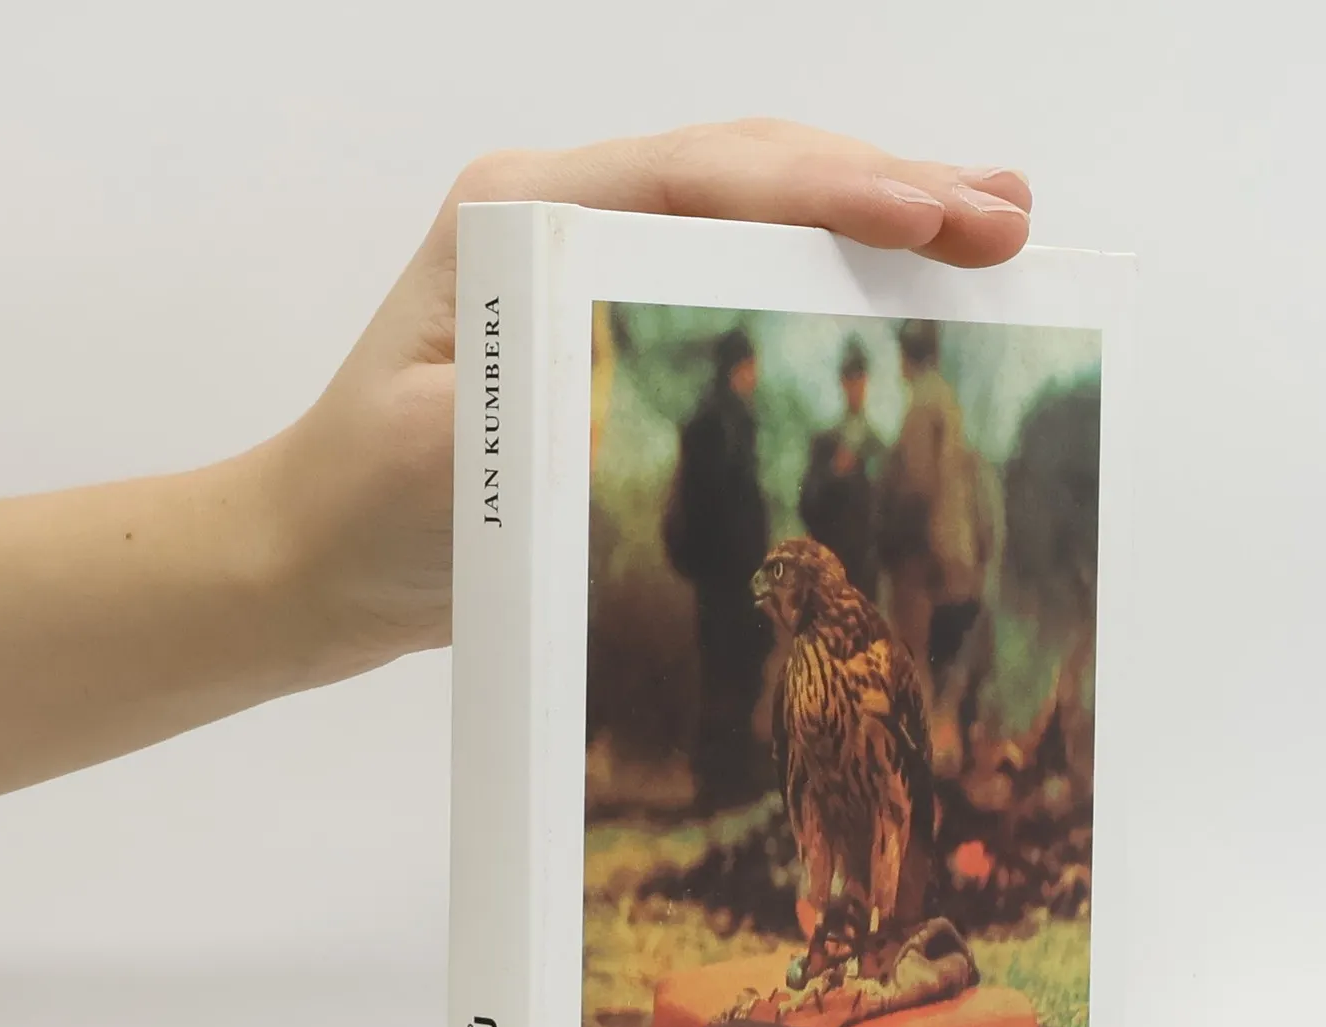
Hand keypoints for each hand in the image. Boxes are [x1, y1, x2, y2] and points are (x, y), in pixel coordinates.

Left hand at [266, 120, 1031, 677]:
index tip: (929, 216)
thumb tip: (672, 397)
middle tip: (1005, 219)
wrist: (320, 555)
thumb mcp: (446, 469)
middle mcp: (558, 215)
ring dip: (875, 214)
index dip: (824, 190)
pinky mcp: (616, 318)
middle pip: (746, 171)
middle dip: (883, 187)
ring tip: (989, 226)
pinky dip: (828, 273)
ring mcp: (590, 259)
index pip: (696, 180)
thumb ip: (546, 419)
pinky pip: (739, 273)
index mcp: (516, 220)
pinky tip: (902, 280)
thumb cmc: (368, 512)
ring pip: (755, 208)